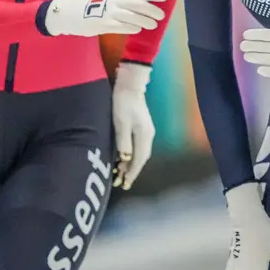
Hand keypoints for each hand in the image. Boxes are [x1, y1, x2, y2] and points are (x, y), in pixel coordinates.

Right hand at [44, 0, 167, 36]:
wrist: (71, 13)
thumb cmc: (93, 5)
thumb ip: (125, 0)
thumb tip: (144, 4)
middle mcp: (114, 0)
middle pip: (137, 4)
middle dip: (151, 9)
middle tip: (161, 15)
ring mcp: (108, 12)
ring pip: (131, 16)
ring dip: (144, 20)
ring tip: (153, 25)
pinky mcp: (103, 24)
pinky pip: (120, 26)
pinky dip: (131, 27)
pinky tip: (138, 29)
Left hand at [112, 63, 153, 189]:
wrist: (130, 86)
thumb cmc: (123, 103)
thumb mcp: (121, 123)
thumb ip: (124, 142)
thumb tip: (126, 159)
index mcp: (144, 135)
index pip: (139, 159)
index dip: (132, 173)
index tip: (125, 184)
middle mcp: (148, 135)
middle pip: (142, 158)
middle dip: (132, 171)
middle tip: (122, 183)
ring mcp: (147, 131)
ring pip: (140, 153)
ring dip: (132, 164)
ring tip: (121, 174)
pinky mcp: (142, 127)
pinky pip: (139, 147)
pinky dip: (132, 156)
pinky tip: (124, 158)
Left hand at [239, 0, 269, 78]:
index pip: (268, 35)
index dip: (256, 35)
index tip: (245, 34)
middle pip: (265, 48)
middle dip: (252, 47)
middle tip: (241, 46)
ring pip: (269, 60)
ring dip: (257, 58)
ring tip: (246, 57)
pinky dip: (269, 72)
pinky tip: (260, 71)